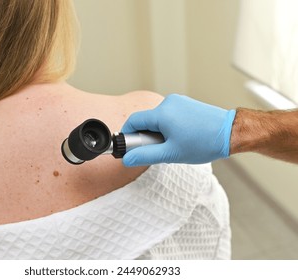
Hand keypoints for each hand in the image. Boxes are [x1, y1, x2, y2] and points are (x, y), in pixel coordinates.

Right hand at [121, 94, 235, 165]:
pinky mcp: (185, 103)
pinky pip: (168, 115)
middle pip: (146, 120)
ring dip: (158, 132)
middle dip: (146, 136)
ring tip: (173, 145)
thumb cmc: (203, 143)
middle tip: (157, 150)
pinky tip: (180, 137)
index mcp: (162, 113)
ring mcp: (178, 101)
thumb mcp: (171, 153)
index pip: (133, 121)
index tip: (129, 147)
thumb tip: (127, 159)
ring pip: (157, 118)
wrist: (229, 132)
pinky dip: (167, 126)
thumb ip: (146, 155)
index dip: (127, 135)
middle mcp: (168, 102)